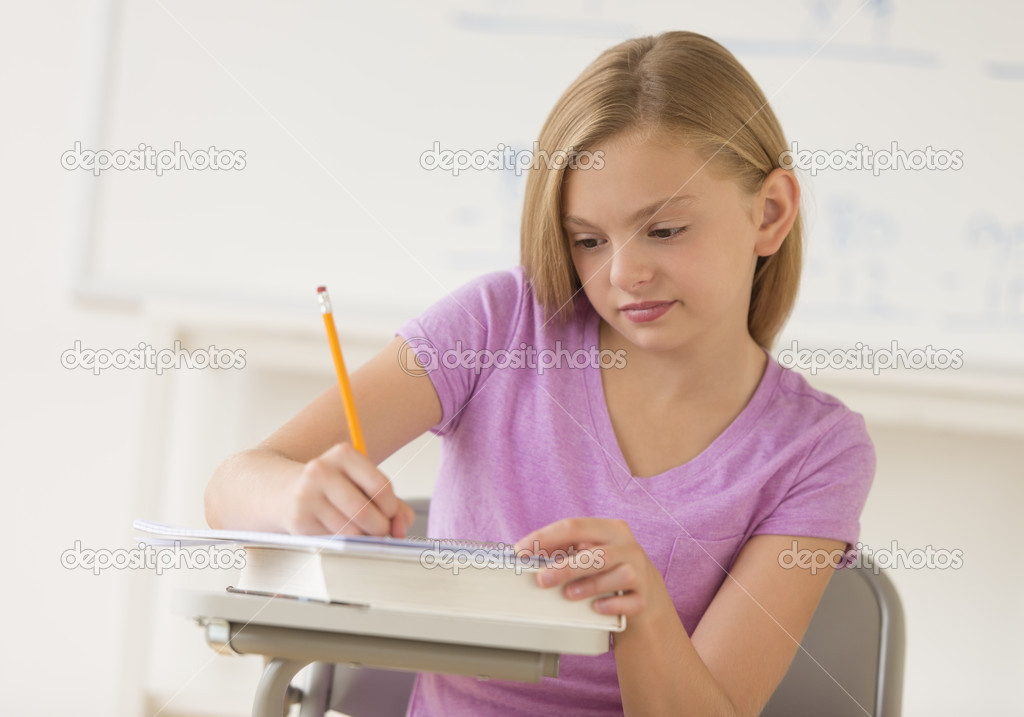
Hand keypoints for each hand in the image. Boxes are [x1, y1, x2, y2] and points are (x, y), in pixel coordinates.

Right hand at [280, 442, 414, 536]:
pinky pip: (334, 541)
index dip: (392, 508)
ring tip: (360, 530)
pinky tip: (339, 532)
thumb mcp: (365, 485)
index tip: (389, 514)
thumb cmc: (337, 489)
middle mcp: (321, 471)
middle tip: (380, 530)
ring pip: (350, 531)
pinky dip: (345, 543)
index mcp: (344, 454)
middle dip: (380, 528)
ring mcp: (307, 496)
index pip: (380, 487)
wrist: (285, 491)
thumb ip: (394, 505)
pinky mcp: (299, 520)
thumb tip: (401, 531)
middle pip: (364, 511)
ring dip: (363, 539)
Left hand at [514, 518, 670, 627]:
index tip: (522, 550)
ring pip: (618, 575)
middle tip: (542, 579)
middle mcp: (627, 547)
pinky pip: (630, 601)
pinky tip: (597, 607)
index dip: (545, 537)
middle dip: (565, 567)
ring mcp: (639, 572)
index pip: (574, 526)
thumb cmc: (608, 567)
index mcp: (610, 528)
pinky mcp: (643, 597)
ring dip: (590, 585)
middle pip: (597, 553)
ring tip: (568, 594)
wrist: (645, 591)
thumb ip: (563, 549)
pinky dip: (612, 604)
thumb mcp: (588, 551)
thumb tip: (528, 553)